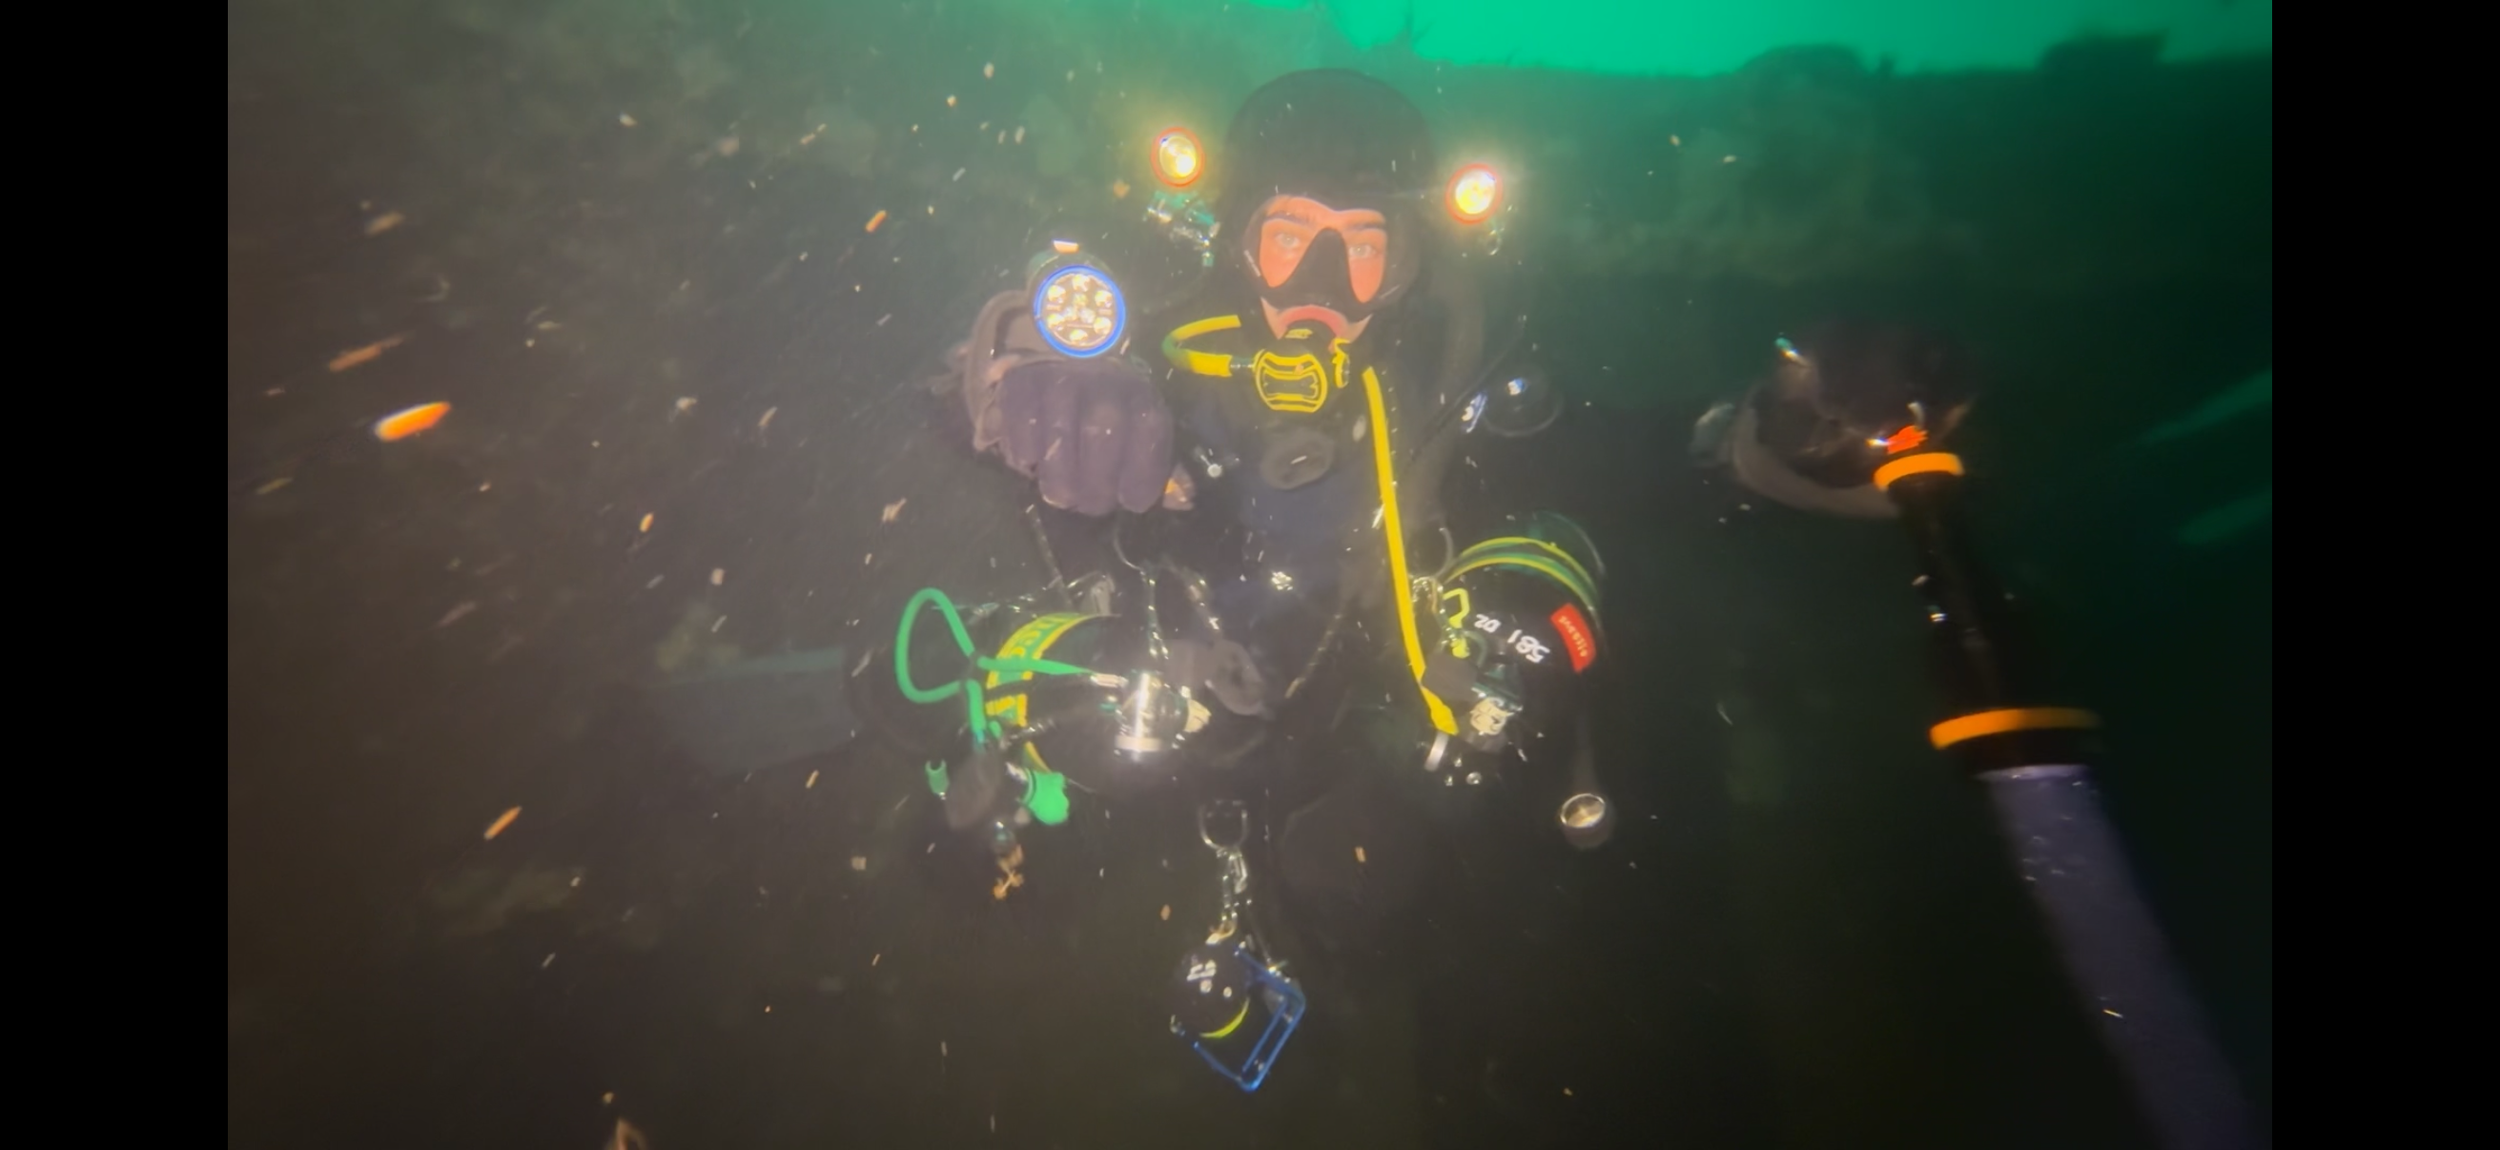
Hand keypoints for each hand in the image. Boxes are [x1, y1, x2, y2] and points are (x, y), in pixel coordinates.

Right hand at [989, 359, 1175, 515]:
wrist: (1066, 352)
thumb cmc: (1111, 407)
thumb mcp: (1143, 430)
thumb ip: (1160, 468)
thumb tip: (1183, 500)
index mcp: (1142, 396)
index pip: (1149, 434)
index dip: (1142, 475)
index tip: (1132, 502)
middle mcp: (1105, 383)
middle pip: (1101, 436)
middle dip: (1096, 485)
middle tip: (1089, 504)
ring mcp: (1061, 380)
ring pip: (1059, 436)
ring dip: (1059, 478)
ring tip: (1061, 493)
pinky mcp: (1023, 384)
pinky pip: (1023, 427)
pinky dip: (1024, 455)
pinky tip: (1032, 466)